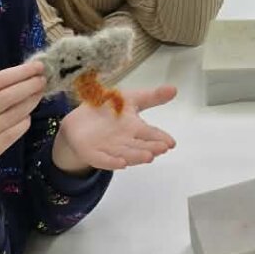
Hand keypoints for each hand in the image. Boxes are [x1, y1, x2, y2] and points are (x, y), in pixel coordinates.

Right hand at [0, 62, 46, 175]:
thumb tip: (29, 73)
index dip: (20, 72)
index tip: (39, 66)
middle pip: (5, 98)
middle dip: (28, 86)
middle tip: (44, 80)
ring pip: (11, 116)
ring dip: (29, 103)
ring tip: (39, 95)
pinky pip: (11, 135)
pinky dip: (23, 123)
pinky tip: (28, 117)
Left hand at [52, 85, 177, 173]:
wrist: (80, 121)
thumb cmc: (109, 111)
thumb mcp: (131, 99)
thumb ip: (152, 97)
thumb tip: (174, 89)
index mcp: (135, 129)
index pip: (151, 134)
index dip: (161, 138)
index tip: (171, 143)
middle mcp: (125, 142)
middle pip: (140, 147)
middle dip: (151, 148)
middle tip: (162, 148)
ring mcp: (110, 149)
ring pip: (126, 154)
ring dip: (136, 156)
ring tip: (148, 157)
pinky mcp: (93, 154)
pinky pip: (103, 160)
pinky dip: (112, 162)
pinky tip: (121, 163)